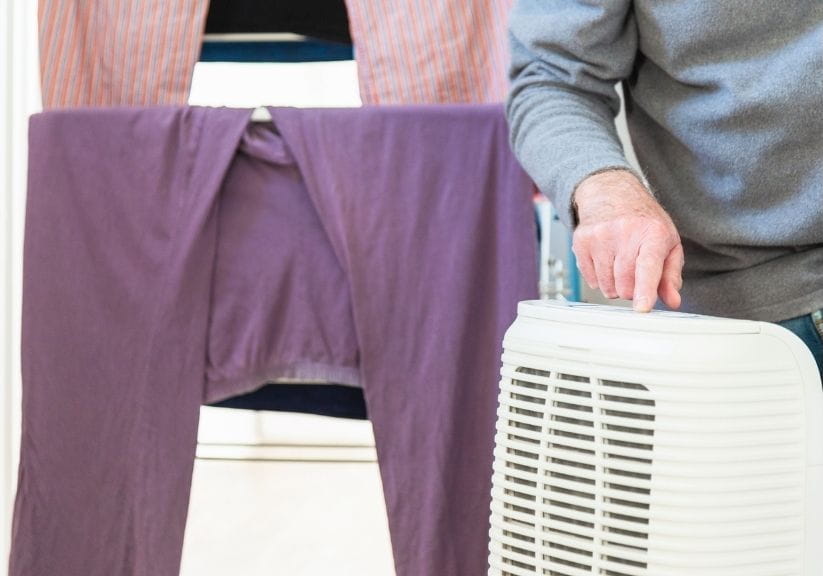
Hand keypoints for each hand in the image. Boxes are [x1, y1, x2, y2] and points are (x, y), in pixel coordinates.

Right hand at [571, 170, 683, 311]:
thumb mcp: (668, 243)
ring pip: (607, 286)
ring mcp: (600, 236)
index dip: (645, 290)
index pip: (648, 267)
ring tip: (620, 266)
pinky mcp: (581, 241)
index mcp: (653, 233)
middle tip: (636, 275)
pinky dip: (600, 279)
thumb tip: (672, 300)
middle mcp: (624, 232)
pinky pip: (591, 280)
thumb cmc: (644, 220)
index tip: (642, 308)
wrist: (612, 193)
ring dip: (615, 286)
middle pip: (625, 284)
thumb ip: (671, 274)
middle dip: (631, 290)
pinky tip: (606, 262)